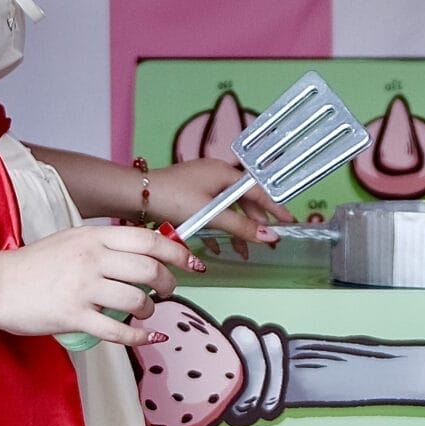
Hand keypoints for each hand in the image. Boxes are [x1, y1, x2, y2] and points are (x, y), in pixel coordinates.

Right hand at [0, 222, 207, 348]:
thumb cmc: (34, 264)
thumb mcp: (72, 241)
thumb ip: (104, 245)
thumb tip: (143, 253)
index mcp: (93, 237)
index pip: (148, 240)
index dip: (177, 252)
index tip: (191, 263)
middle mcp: (92, 259)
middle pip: (149, 269)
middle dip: (168, 283)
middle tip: (167, 290)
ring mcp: (83, 288)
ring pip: (136, 300)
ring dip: (150, 309)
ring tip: (146, 311)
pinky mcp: (73, 316)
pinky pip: (117, 330)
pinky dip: (139, 336)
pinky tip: (147, 337)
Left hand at [149, 158, 295, 259]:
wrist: (135, 196)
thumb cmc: (173, 198)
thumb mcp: (210, 214)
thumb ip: (240, 226)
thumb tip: (269, 236)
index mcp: (224, 172)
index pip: (258, 190)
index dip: (274, 207)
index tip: (289, 222)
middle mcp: (216, 174)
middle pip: (244, 201)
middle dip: (254, 223)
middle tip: (266, 243)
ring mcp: (202, 184)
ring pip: (227, 209)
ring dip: (236, 230)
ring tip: (242, 253)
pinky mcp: (189, 195)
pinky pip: (212, 212)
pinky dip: (218, 228)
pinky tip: (217, 248)